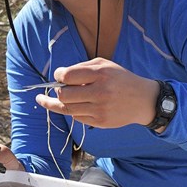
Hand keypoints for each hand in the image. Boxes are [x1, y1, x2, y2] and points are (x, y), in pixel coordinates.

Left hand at [34, 58, 159, 128]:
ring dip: (54, 104)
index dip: (58, 75)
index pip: (67, 76)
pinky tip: (75, 106)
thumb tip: (59, 76)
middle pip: (64, 95)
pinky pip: (76, 117)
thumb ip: (82, 68)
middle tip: (58, 88)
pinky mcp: (100, 122)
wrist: (143, 100)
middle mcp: (100, 92)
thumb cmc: (120, 79)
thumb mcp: (105, 65)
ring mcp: (100, 109)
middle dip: (57, 91)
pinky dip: (72, 111)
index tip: (58, 76)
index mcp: (101, 74)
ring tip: (43, 100)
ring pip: (67, 109)